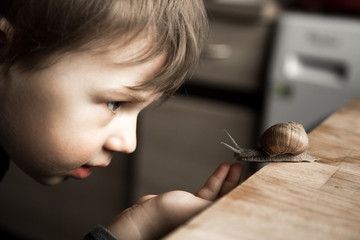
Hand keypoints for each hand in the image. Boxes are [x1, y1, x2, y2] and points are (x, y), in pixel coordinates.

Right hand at [106, 162, 242, 239]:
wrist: (142, 220)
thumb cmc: (168, 220)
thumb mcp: (200, 211)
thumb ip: (219, 204)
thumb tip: (241, 199)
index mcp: (213, 224)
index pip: (236, 209)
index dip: (247, 195)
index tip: (257, 181)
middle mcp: (208, 219)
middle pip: (230, 200)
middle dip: (239, 183)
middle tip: (249, 169)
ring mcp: (199, 211)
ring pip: (219, 193)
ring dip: (228, 178)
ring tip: (237, 165)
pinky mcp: (189, 203)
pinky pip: (208, 189)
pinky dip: (216, 178)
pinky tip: (223, 167)